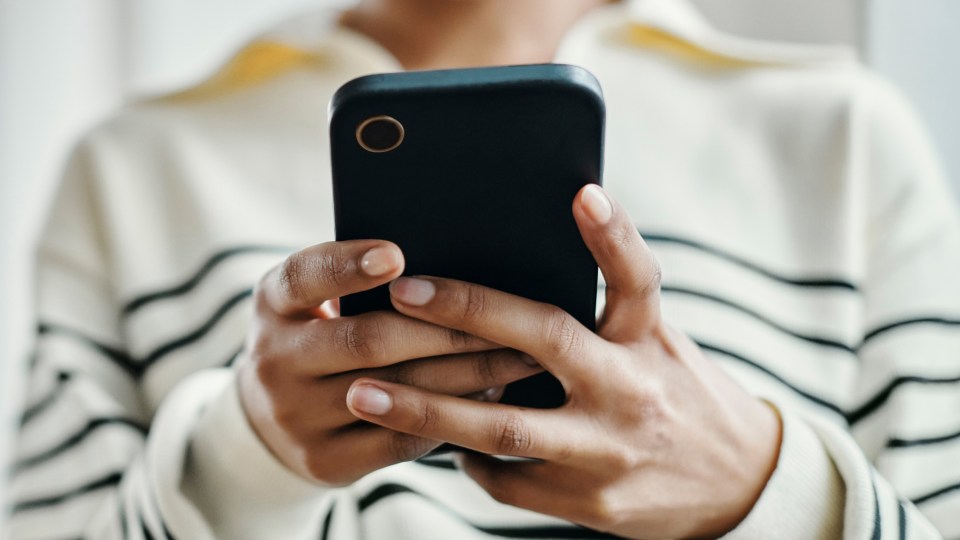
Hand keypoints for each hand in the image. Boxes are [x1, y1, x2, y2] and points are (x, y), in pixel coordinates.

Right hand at [237, 240, 542, 485]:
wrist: (272, 419)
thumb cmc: (320, 338)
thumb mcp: (314, 302)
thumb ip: (359, 282)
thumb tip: (451, 273)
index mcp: (274, 303)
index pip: (305, 277)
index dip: (349, 266)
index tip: (397, 255)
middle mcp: (274, 358)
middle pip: (368, 340)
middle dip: (447, 329)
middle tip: (507, 319)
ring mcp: (295, 414)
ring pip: (396, 391)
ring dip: (466, 373)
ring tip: (519, 355)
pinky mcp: (324, 459)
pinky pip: (400, 438)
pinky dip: (451, 414)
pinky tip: (491, 395)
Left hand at [344, 185, 781, 538]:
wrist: (739, 485)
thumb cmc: (680, 392)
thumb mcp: (658, 341)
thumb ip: (611, 302)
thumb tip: (557, 234)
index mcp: (649, 341)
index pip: (635, 278)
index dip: (611, 235)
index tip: (580, 193)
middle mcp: (632, 390)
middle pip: (545, 342)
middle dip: (468, 314)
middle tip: (400, 293)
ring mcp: (610, 452)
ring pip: (506, 428)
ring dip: (429, 409)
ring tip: (366, 391)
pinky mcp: (593, 504)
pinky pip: (508, 482)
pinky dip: (466, 460)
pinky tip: (437, 440)